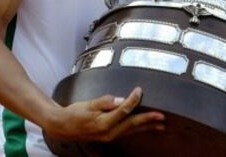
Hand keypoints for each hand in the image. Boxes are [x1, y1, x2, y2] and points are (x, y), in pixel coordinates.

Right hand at [44, 87, 164, 142]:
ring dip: (147, 127)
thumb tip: (119, 99)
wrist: (63, 127)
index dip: (133, 99)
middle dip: (148, 120)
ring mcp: (110, 136)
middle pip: (133, 124)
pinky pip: (127, 132)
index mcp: (104, 123)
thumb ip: (104, 101)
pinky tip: (143, 127)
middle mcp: (109, 132)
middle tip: (162, 117)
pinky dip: (138, 129)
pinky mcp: (109, 135)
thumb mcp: (87, 104)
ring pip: (132, 131)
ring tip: (160, 125)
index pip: (123, 110)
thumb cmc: (74, 114)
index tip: (139, 90)